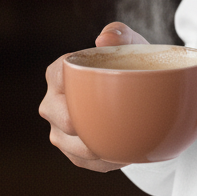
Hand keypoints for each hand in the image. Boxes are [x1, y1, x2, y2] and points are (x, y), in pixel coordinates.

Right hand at [38, 21, 148, 171]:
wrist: (142, 94)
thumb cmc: (130, 63)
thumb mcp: (131, 44)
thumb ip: (120, 34)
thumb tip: (105, 39)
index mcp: (60, 72)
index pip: (57, 75)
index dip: (72, 82)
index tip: (97, 85)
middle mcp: (53, 103)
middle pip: (62, 117)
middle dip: (85, 122)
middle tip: (115, 120)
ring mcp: (60, 131)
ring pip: (72, 146)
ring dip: (98, 146)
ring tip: (124, 140)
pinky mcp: (73, 153)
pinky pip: (86, 162)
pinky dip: (105, 160)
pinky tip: (123, 151)